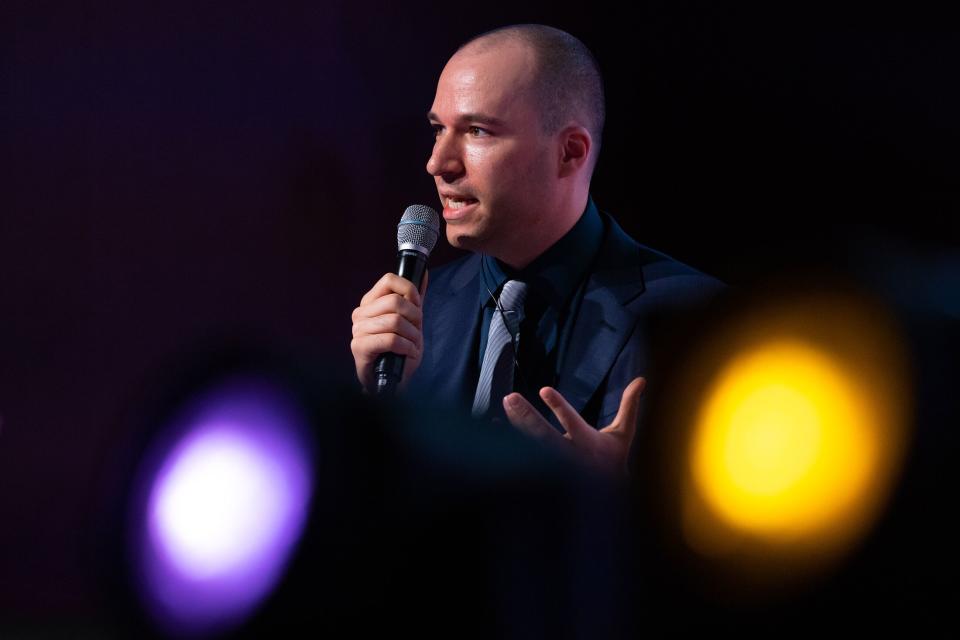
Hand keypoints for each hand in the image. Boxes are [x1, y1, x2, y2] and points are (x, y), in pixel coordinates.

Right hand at [350, 271, 428, 392]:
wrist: (392, 381)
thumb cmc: (399, 351)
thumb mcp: (411, 321)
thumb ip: (415, 298)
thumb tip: (424, 272)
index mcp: (370, 303)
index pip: (389, 280)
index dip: (409, 291)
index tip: (417, 306)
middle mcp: (360, 314)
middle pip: (395, 302)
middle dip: (415, 318)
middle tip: (416, 331)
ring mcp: (358, 330)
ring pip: (395, 321)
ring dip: (412, 336)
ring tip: (413, 345)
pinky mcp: (359, 347)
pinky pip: (390, 339)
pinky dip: (406, 347)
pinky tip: (408, 353)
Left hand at [502, 377, 645, 476]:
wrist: (604, 501)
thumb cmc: (612, 460)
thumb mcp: (623, 435)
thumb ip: (629, 406)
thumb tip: (642, 379)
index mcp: (587, 443)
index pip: (571, 422)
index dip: (559, 407)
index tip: (544, 390)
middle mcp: (567, 455)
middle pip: (544, 435)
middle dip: (527, 417)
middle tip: (510, 397)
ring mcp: (553, 465)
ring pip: (530, 444)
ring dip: (515, 425)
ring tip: (504, 404)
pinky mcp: (542, 471)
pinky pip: (522, 455)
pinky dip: (506, 443)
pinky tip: (491, 428)